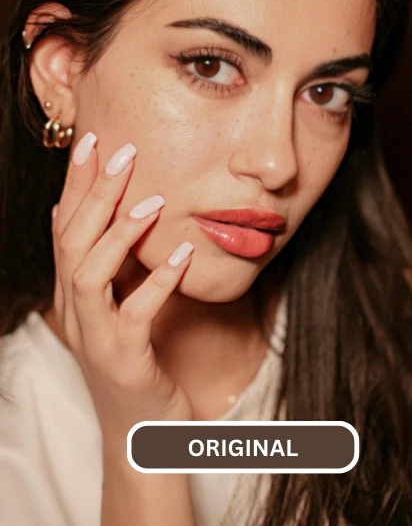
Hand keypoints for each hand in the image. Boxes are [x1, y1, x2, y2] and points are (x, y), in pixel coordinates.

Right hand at [50, 132, 194, 440]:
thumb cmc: (137, 359)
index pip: (67, 226)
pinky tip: (183, 254)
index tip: (94, 140)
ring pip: (89, 274)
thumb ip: (111, 264)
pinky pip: (135, 315)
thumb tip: (93, 217)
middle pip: (72, 241)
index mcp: (76, 292)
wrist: (141, 433)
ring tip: (153, 201)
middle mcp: (78, 310)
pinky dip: (157, 282)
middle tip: (122, 151)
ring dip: (119, 234)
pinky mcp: (124, 358)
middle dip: (94, 193)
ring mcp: (96, 335)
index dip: (77, 183)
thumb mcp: (119, 305)